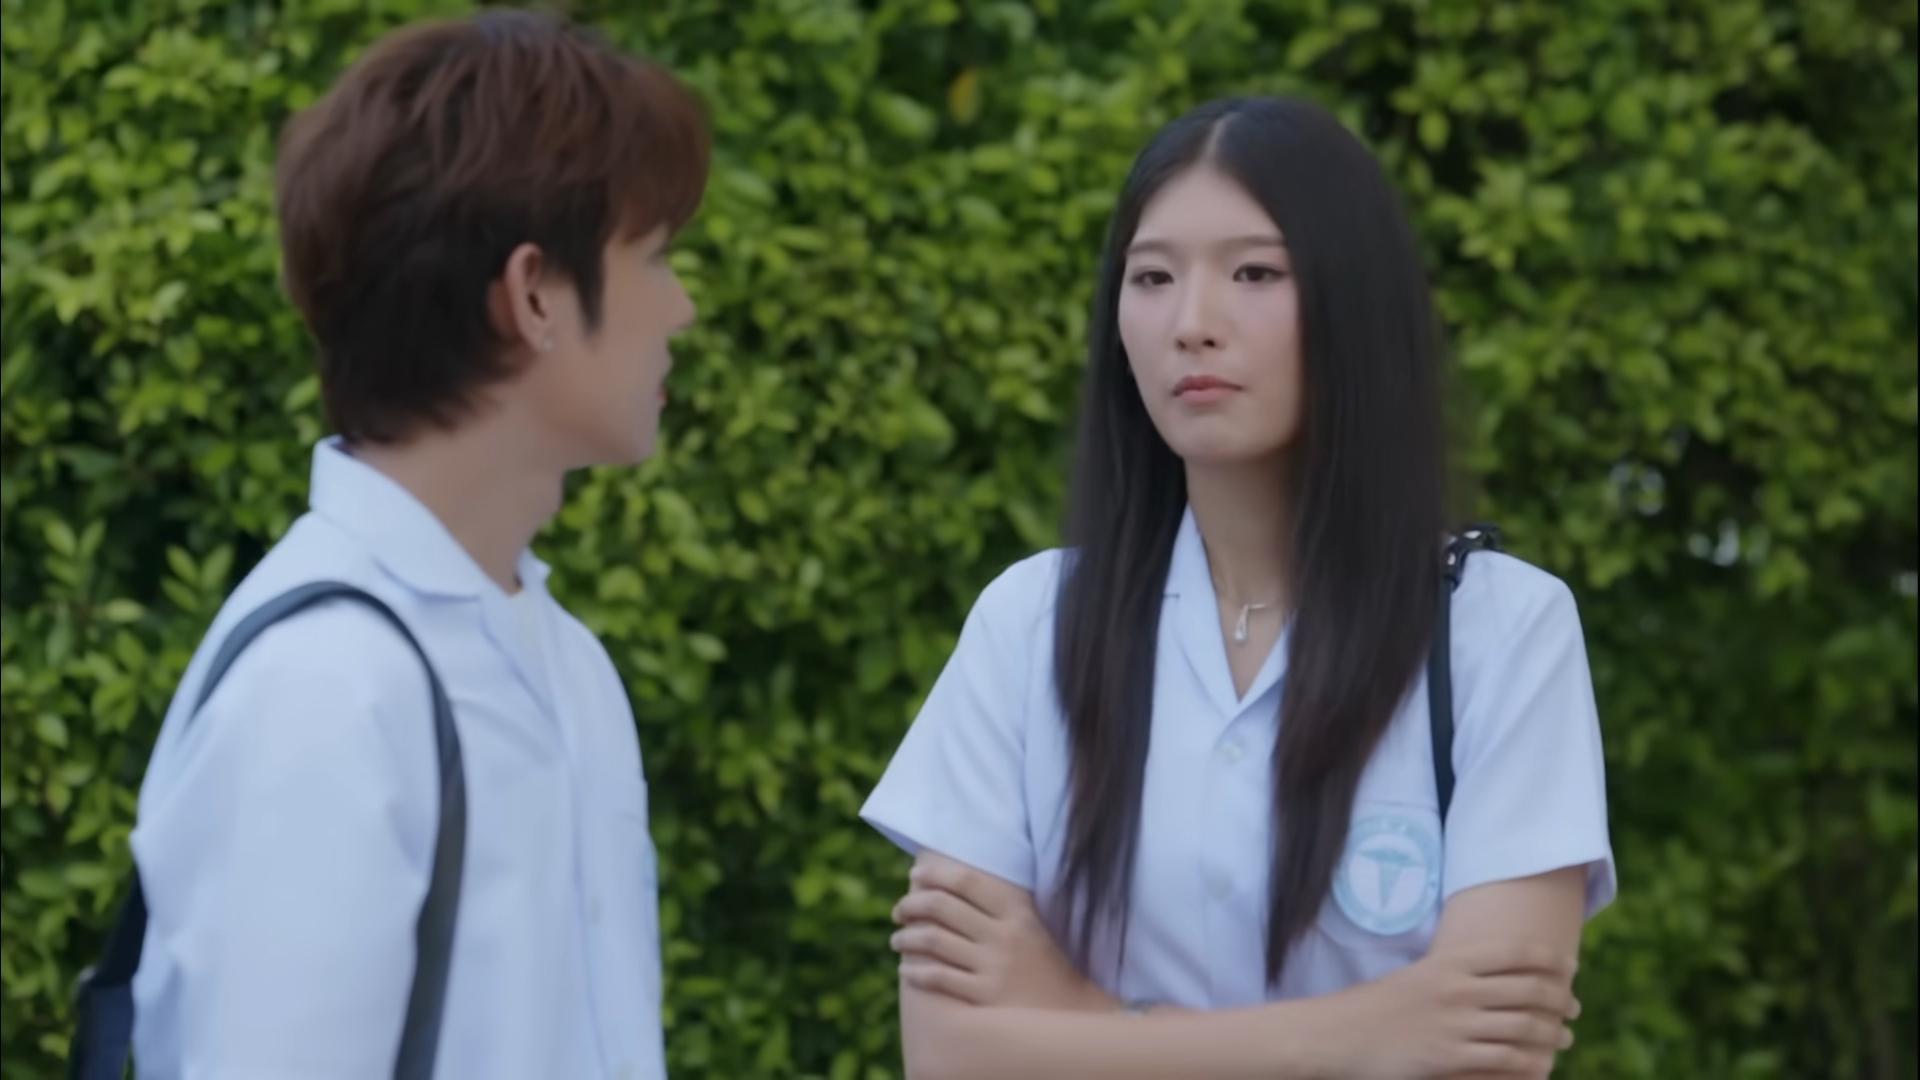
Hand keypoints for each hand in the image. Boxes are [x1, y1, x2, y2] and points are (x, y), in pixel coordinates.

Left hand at [889, 851, 1112, 1011]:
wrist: (1072, 1013)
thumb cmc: (1046, 967)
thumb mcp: (1033, 927)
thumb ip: (1003, 905)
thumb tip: (959, 882)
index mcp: (1017, 912)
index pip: (966, 882)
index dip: (935, 874)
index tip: (916, 874)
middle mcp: (1003, 935)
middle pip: (942, 907)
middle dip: (911, 905)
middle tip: (899, 911)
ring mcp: (993, 966)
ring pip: (933, 940)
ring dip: (906, 939)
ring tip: (897, 941)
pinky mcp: (985, 996)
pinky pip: (938, 977)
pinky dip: (916, 971)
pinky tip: (908, 971)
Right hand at [1315, 940, 1579, 1078]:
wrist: (1342, 1034)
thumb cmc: (1383, 1004)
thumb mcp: (1422, 974)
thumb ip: (1460, 971)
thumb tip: (1504, 972)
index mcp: (1451, 962)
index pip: (1518, 953)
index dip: (1552, 959)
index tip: (1569, 967)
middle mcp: (1458, 989)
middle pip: (1531, 990)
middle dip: (1561, 1000)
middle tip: (1573, 1007)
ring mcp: (1456, 1024)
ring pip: (1525, 1027)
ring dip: (1553, 1034)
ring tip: (1563, 1038)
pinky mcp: (1451, 1057)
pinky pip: (1507, 1061)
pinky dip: (1531, 1064)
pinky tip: (1540, 1066)